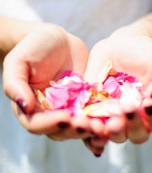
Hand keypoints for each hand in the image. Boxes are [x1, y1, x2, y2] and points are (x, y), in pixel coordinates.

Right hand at [3, 23, 96, 141]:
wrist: (57, 41)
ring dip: (91, 131)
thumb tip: (25, 106)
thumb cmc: (32, 48)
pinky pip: (94, 116)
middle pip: (60, 131)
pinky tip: (114, 123)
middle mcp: (49, 115)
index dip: (50, 124)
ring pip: (79, 128)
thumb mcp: (18, 62)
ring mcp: (69, 111)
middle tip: (88, 126)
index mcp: (30, 109)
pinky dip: (103, 122)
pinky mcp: (86, 105)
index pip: (36, 124)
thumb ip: (15, 84)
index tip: (64, 117)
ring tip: (103, 128)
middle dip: (74, 130)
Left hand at [84, 25, 151, 153]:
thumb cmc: (149, 54)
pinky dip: (88, 131)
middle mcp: (137, 120)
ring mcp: (115, 117)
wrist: (123, 45)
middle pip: (137, 135)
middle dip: (132, 126)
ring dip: (111, 132)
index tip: (149, 103)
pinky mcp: (95, 111)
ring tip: (107, 122)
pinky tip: (85, 125)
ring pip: (114, 135)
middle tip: (127, 109)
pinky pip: (92, 127)